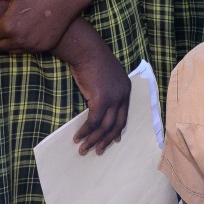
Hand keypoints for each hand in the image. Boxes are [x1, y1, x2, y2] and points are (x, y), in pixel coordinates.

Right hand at [67, 40, 131, 154]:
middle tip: (97, 152)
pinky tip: (77, 137)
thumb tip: (98, 108)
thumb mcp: (105, 78)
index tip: (113, 141)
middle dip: (106, 140)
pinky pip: (94, 121)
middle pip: (117, 124)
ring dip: (93, 140)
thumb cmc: (92, 62)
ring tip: (83, 149)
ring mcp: (114, 97)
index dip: (118, 130)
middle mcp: (123, 95)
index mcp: (126, 90)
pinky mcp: (102, 99)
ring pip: (105, 126)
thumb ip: (106, 92)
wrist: (87, 51)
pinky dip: (86, 131)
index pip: (124, 115)